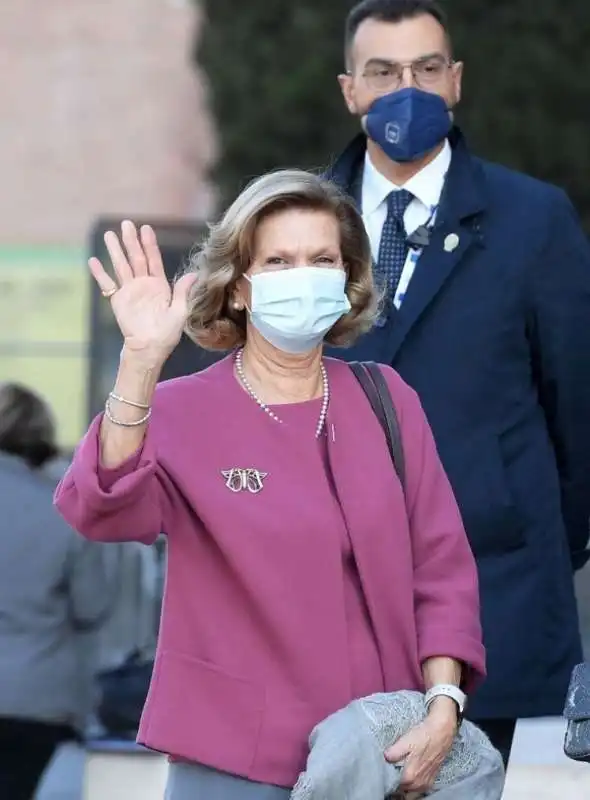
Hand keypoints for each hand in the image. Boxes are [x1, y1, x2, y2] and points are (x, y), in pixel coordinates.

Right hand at [89, 220, 196, 366]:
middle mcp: (143, 285)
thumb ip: (183, 292)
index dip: (149, 244)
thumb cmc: (167, 333)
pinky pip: (107, 284)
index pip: (153, 260)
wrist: (149, 348)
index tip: (146, 228)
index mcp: (159, 286)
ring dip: (115, 251)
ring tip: (109, 234)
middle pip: (136, 258)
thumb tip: (194, 274)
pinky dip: (100, 273)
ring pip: (121, 266)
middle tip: (126, 224)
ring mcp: (129, 291)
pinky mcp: (118, 300)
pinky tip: (93, 260)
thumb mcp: (180, 312)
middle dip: (131, 241)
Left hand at [384, 705, 456, 793]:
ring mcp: (427, 782)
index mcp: (410, 777)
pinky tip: (412, 773)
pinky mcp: (432, 778)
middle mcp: (419, 783)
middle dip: (397, 784)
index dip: (389, 780)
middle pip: (403, 791)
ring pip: (412, 791)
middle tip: (392, 773)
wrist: (442, 731)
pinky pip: (420, 787)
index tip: (385, 773)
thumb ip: (393, 752)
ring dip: (406, 786)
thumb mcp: (405, 741)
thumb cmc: (424, 735)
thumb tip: (385, 758)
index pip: (394, 787)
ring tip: (401, 773)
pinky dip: (415, 784)